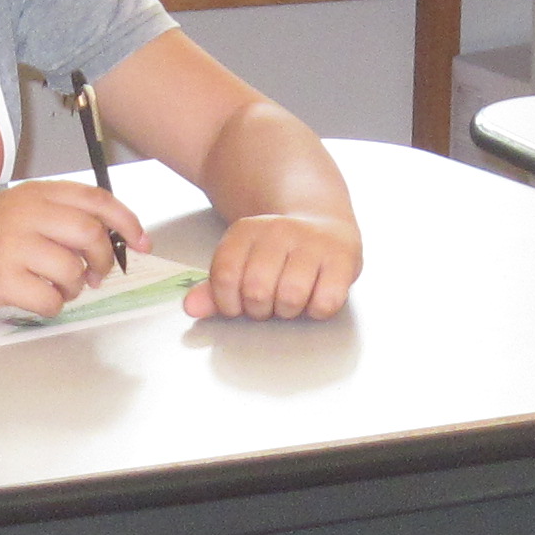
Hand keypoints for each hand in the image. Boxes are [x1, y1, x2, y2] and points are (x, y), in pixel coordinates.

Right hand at [0, 181, 151, 319]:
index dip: (127, 222)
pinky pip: (50, 299)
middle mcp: (23, 213)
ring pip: (73, 270)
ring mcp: (10, 245)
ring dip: (73, 288)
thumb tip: (115, 236)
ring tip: (55, 288)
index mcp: (34, 193)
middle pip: (90, 234)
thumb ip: (61, 218)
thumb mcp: (20, 215)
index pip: (96, 199)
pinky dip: (51, 307)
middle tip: (95, 277)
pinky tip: (33, 299)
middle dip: (103, 262)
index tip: (143, 243)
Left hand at [190, 211, 358, 321]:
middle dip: (259, 309)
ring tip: (290, 300)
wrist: (323, 223)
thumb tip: (191, 308)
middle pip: (257, 290)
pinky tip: (314, 298)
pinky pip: (325, 302)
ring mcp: (313, 242)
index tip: (238, 303)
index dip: (228, 303)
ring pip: (290, 297)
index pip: (225, 277)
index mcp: (246, 231)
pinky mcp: (343, 257)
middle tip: (268, 303)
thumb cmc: (278, 254)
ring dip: (288, 311)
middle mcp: (279, 231)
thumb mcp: (243, 261)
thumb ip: (215, 287)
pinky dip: (316, 310)